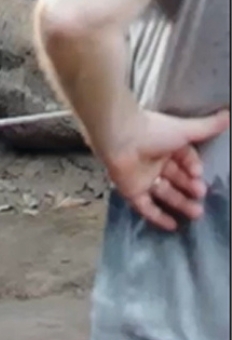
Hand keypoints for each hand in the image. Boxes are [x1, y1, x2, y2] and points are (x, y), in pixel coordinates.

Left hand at [103, 107, 229, 231]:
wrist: (120, 136)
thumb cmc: (153, 131)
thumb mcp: (184, 130)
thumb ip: (207, 126)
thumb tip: (229, 113)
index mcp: (165, 145)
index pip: (184, 160)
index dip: (193, 168)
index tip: (199, 174)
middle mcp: (154, 161)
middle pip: (176, 178)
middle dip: (190, 188)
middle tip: (202, 195)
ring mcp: (142, 177)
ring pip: (164, 193)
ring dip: (181, 203)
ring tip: (197, 213)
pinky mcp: (131, 190)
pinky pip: (145, 207)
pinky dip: (158, 217)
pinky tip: (173, 226)